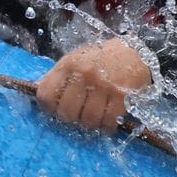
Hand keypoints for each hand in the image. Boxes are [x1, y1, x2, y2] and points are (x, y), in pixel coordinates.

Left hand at [36, 38, 152, 131]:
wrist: (136, 51)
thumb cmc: (101, 57)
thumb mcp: (77, 59)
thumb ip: (60, 76)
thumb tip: (40, 94)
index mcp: (69, 64)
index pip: (46, 94)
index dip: (48, 107)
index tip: (56, 108)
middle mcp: (85, 74)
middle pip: (67, 112)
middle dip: (72, 117)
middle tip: (78, 114)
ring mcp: (105, 85)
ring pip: (89, 119)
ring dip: (91, 123)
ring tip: (95, 116)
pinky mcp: (123, 95)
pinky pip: (110, 120)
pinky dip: (108, 125)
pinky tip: (109, 120)